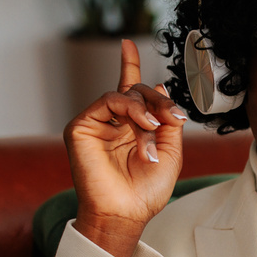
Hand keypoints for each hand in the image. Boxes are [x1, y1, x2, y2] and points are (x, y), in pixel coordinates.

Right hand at [63, 39, 187, 256]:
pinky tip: (144, 126)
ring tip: (154, 130)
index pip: (130, 92)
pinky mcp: (81, 127)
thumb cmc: (147, 191)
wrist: (127, 213)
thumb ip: (167, 120)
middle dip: (159, 100)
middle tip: (175, 117)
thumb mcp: (171, 152)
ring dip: (146, 110)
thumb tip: (160, 85)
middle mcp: (112, 123)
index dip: (128, 65)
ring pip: (124, 95)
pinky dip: (130, 109)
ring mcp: (96, 124)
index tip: (127, 43)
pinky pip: (108, 100)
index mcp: (131, 129)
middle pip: (135, 91)